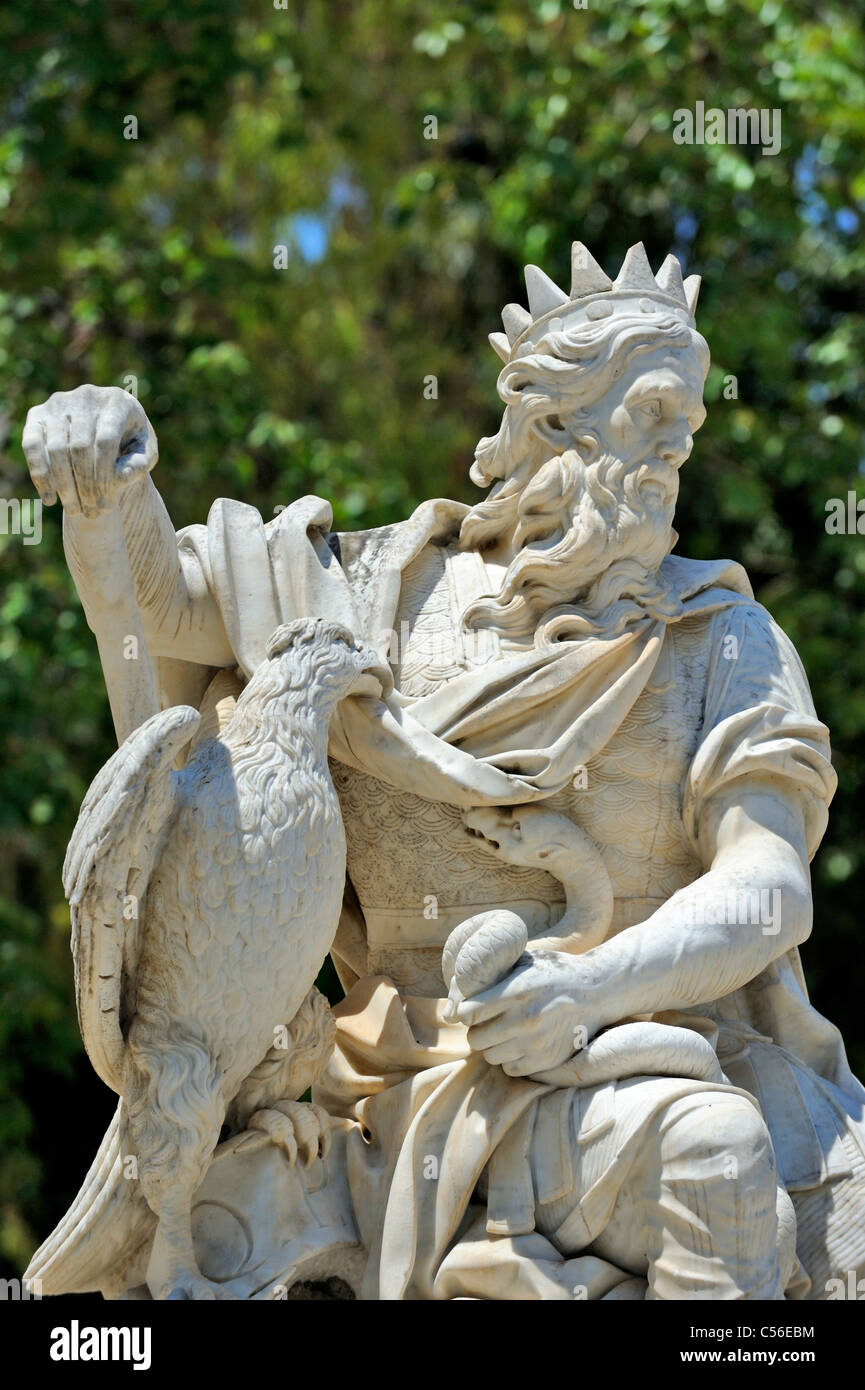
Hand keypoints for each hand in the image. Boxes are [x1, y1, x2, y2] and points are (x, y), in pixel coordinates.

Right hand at [22, 384, 157, 517]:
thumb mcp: (144, 453)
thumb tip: (119, 476)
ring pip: (56, 448)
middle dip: (85, 486)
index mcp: (117, 401)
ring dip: (64, 485)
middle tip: (91, 513)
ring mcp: (59, 403)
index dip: (103, 476)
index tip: (106, 505)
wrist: (107, 425)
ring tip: (75, 512)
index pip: (105, 441)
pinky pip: (33, 445)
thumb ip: (138, 464)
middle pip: (79, 447)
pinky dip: (40, 474)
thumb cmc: (130, 441)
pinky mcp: (38, 414)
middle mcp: (86, 396)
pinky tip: (49, 498)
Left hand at [454, 950, 600, 1076]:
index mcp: (517, 991)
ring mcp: (537, 1043)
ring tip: (504, 1032)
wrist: (596, 992)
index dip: (464, 1011)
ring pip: (490, 1056)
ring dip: (492, 1046)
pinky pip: (510, 1069)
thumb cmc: (553, 972)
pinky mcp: (546, 1060)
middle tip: (486, 1022)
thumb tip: (457, 991)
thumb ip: (493, 973)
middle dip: (476, 1030)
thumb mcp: (524, 960)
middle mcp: (526, 1019)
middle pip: (475, 1038)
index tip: (471, 1008)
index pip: (469, 1012)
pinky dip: (510, 1058)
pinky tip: (519, 1043)